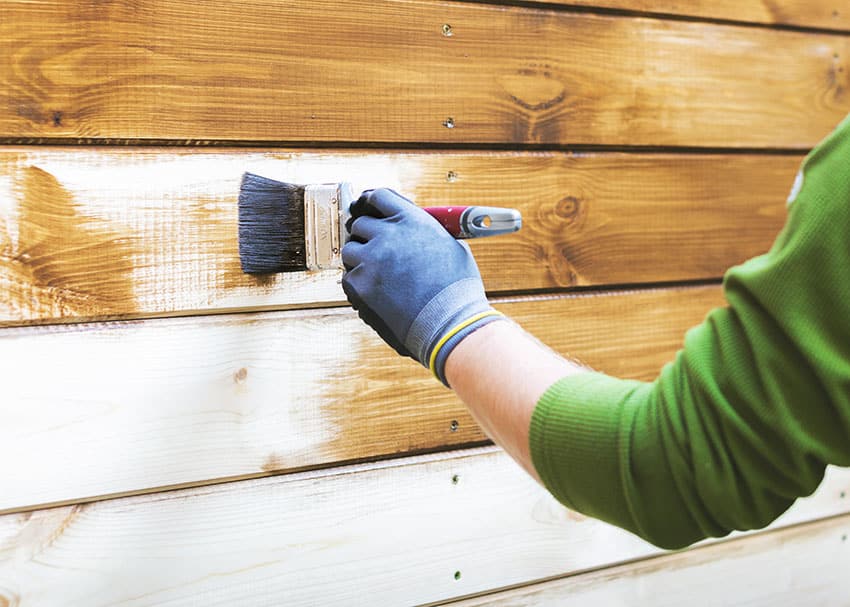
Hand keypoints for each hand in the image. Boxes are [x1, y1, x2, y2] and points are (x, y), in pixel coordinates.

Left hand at [341, 189, 503, 384]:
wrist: (450, 324)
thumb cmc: (457, 290)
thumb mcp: (451, 246)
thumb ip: (424, 232)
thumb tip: (410, 229)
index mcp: (412, 220)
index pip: (379, 197)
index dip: (371, 204)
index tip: (367, 209)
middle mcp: (388, 234)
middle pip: (360, 224)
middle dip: (367, 236)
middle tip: (375, 250)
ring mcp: (371, 259)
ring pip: (350, 250)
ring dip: (360, 260)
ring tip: (381, 276)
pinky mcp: (359, 284)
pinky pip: (348, 277)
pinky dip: (359, 284)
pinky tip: (378, 293)